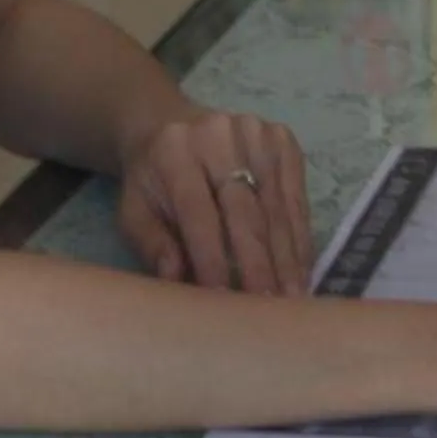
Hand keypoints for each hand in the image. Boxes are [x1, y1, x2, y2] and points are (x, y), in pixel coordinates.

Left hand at [116, 106, 313, 295]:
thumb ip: (152, 245)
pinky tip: (301, 270)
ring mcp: (256, 133)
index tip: (227, 302)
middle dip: (259, 265)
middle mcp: (218, 135)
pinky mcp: (282, 139)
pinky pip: (296, 198)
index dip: (214, 259)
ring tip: (293, 299)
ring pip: (277, 207)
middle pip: (245, 211)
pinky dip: (299, 238)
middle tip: (271, 311)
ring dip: (287, 257)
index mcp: (174, 152)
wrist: (170, 126)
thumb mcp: (135, 212)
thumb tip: (176, 278)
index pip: (199, 213)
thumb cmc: (152, 181)